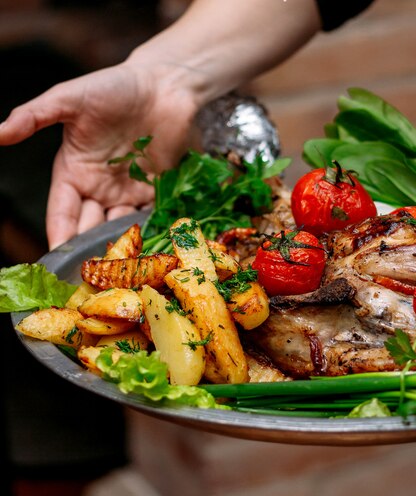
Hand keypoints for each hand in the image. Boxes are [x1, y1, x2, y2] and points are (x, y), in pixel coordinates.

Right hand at [0, 0, 320, 249]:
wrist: (167, 84)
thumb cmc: (116, 87)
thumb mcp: (70, 99)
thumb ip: (35, 116)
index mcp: (74, 172)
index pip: (62, 212)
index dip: (60, 235)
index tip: (59, 259)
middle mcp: (101, 188)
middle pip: (92, 227)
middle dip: (91, 251)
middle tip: (94, 278)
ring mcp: (131, 192)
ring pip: (123, 228)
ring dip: (122, 249)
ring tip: (124, 272)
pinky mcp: (160, 191)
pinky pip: (153, 218)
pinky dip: (152, 234)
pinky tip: (152, 252)